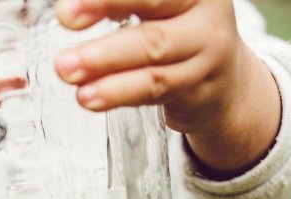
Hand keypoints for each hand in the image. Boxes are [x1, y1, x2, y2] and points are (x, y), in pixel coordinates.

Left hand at [54, 0, 280, 178]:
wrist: (226, 87)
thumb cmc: (178, 36)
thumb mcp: (160, 9)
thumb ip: (120, 5)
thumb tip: (68, 7)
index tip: (71, 1)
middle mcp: (207, 9)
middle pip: (154, 2)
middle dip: (105, 3)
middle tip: (64, 15)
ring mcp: (209, 50)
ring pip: (152, 50)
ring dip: (103, 60)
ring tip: (66, 69)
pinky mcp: (199, 88)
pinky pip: (153, 88)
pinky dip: (117, 91)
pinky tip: (89, 96)